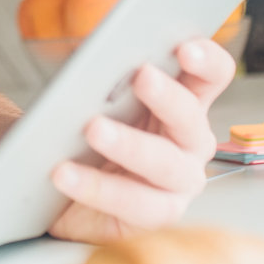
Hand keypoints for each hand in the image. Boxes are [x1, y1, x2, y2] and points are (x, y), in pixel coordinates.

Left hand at [45, 38, 233, 244]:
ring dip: (130, 144)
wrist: (52, 182)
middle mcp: (190, 143)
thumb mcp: (91, 96)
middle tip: (142, 76)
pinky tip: (65, 173)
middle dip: (168, 97)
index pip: (211, 76)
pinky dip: (95, 187)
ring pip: (165, 165)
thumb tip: (99, 59)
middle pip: (191, 119)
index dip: (207, 60)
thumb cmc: (82, 131)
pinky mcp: (154, 216)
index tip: (185, 47)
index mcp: (184, 102)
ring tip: (93, 128)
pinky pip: (132, 204)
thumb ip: (104, 77)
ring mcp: (177, 184)